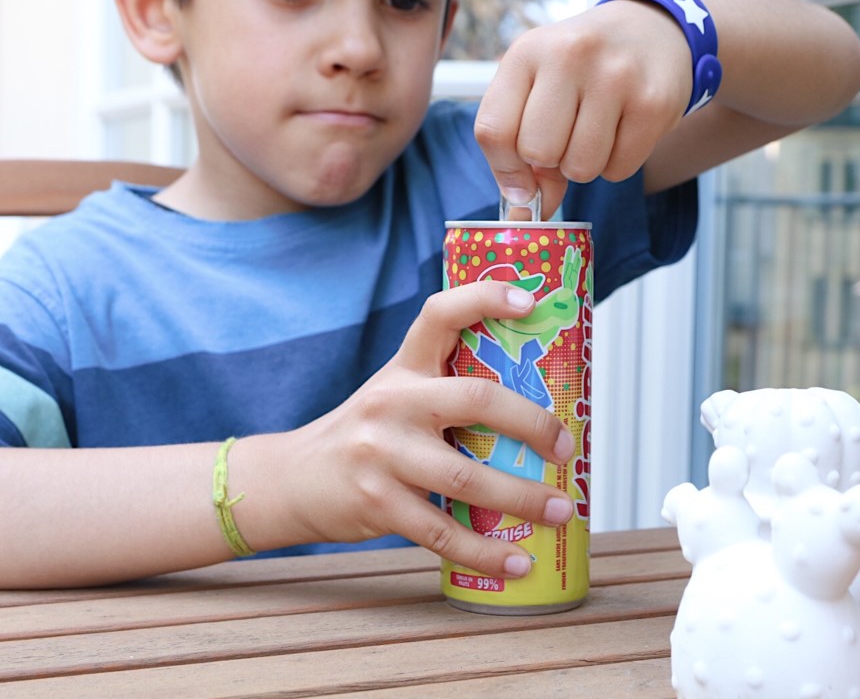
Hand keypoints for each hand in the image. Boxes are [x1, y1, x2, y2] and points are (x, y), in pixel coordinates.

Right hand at [281, 280, 575, 577]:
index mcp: (404, 368)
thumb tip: (539, 413)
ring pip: (467, 478)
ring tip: (560, 511)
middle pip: (476, 399)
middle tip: (566, 448)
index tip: (531, 301)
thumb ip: (448, 392)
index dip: (485, 298)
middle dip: (533, 424)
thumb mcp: (397, 395)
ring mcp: (382, 454)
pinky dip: (486, 553)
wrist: (293, 479)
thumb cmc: (367, 434)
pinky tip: (516, 561)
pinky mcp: (377, 504)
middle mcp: (393, 403)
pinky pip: (443, 533)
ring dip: (522, 499)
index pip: (440, 314)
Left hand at [474, 0, 691, 215]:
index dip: (505, 168)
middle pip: (537, 153)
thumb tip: (522, 214)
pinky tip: (623, 130)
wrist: (653, 30)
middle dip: (550, 161)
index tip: (521, 180)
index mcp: (526, 52)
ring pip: (580, 167)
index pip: (494, 131)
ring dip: (584, 165)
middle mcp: (568, 56)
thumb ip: (520, 147)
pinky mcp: (653, 102)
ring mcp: (615, 76)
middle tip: (567, 138)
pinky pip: (619, 170)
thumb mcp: (540, 86)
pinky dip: (616, 164)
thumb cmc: (582, 67)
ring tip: (595, 131)